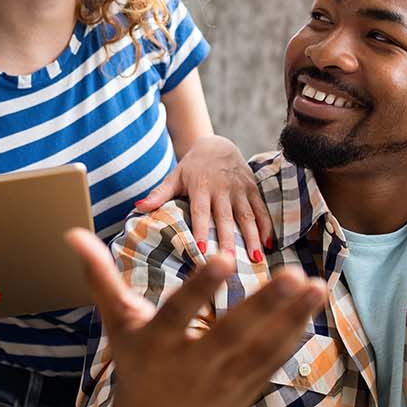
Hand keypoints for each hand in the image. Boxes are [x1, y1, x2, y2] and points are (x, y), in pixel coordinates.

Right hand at [65, 228, 324, 406]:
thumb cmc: (136, 361)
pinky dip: (293, 336)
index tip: (223, 256)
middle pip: (232, 334)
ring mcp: (223, 382)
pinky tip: (312, 307)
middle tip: (295, 274)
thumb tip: (73, 233)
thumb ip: (100, 278)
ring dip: (292, 318)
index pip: (180, 312)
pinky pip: (273, 361)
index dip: (201, 287)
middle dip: (264, 305)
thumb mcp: (117, 322)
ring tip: (318, 284)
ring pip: (262, 348)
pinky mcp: (245, 390)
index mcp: (158, 344)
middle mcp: (192, 365)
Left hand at [135, 135, 274, 262]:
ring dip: (253, 236)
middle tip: (230, 262)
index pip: (200, 211)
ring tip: (256, 258)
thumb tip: (138, 207)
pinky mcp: (253, 189)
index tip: (200, 249)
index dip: (200, 229)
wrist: (218, 145)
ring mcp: (240, 189)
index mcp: (201, 186)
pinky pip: (261, 209)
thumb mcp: (175, 177)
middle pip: (225, 217)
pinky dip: (267, 225)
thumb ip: (159, 194)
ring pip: (247, 215)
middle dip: (228, 240)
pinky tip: (269, 244)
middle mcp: (222, 188)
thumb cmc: (192, 167)